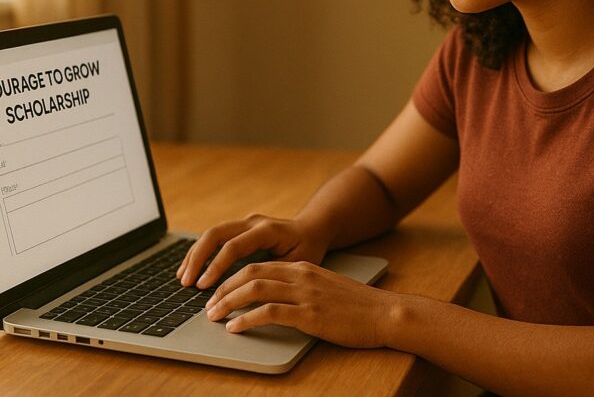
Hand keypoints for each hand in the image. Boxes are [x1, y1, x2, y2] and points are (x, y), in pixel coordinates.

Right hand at [176, 214, 328, 288]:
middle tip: (187, 282)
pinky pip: (215, 237)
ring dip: (195, 255)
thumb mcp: (299, 263)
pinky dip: (200, 252)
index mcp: (267, 230)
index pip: (234, 246)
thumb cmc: (308, 248)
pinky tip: (190, 268)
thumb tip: (253, 295)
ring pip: (211, 234)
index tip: (204, 286)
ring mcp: (244, 223)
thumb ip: (276, 274)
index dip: (216, 266)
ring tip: (182, 278)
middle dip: (198, 258)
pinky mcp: (239, 229)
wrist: (313, 228)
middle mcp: (252, 222)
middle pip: (216, 234)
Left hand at [205, 260, 397, 347]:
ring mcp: (305, 293)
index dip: (232, 277)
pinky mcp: (310, 314)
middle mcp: (301, 275)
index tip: (217, 291)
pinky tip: (235, 328)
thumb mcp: (325, 288)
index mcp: (303, 267)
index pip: (258, 265)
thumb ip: (301, 288)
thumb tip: (275, 300)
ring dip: (228, 302)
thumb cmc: (357, 306)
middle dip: (223, 287)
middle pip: (250, 273)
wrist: (385, 313)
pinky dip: (247, 319)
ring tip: (214, 315)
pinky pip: (270, 312)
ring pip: (255, 289)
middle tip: (208, 304)